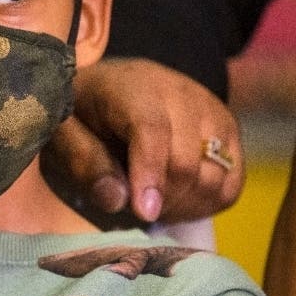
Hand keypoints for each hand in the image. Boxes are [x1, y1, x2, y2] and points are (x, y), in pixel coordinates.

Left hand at [43, 58, 243, 224]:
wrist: (112, 83)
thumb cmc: (81, 111)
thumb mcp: (63, 131)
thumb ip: (83, 160)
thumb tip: (117, 200)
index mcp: (132, 87)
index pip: (152, 131)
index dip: (150, 175)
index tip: (143, 212)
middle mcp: (180, 93)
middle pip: (186, 161)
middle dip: (161, 199)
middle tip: (134, 209)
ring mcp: (211, 110)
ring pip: (215, 176)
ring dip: (184, 204)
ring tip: (152, 205)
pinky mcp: (228, 130)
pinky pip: (232, 182)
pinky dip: (208, 202)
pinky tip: (177, 202)